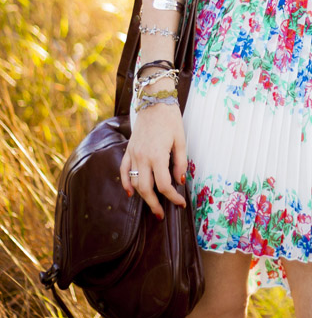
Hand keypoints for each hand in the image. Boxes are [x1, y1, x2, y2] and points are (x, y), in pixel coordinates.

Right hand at [120, 100, 187, 218]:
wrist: (154, 102)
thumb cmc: (170, 119)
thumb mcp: (181, 140)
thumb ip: (180, 162)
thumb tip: (179, 181)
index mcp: (158, 155)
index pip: (164, 185)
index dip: (172, 197)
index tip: (180, 203)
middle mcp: (143, 157)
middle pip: (146, 189)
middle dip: (154, 205)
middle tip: (161, 215)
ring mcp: (133, 154)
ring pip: (135, 182)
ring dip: (142, 196)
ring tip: (152, 204)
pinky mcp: (128, 150)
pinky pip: (124, 171)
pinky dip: (126, 183)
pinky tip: (131, 193)